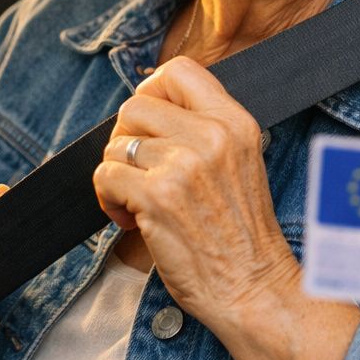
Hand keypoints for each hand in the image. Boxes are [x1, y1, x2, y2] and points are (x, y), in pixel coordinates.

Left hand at [92, 56, 295, 328]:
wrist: (254, 289)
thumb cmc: (242, 236)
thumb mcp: (240, 163)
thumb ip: (206, 130)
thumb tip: (151, 108)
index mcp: (235, 123)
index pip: (179, 70)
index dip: (151, 90)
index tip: (147, 123)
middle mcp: (211, 137)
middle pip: (136, 105)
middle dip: (125, 137)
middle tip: (136, 169)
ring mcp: (183, 166)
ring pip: (116, 144)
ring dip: (117, 174)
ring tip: (136, 202)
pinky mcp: (157, 197)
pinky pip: (105, 175)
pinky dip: (108, 199)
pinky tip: (129, 218)